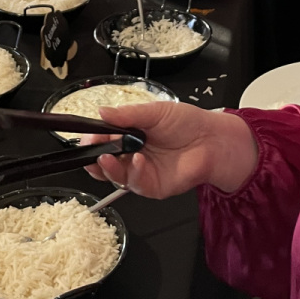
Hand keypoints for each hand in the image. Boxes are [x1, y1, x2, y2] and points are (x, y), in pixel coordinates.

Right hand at [82, 102, 258, 198]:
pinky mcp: (152, 187)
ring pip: (115, 176)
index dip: (92, 139)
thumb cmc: (187, 122)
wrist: (212, 140)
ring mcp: (141, 172)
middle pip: (103, 161)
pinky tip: (138, 161)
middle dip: (92, 157)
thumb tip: (101, 111)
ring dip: (108, 167)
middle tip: (90, 150)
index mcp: (129, 134)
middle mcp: (131, 154)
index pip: (103, 139)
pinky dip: (133, 174)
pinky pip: (136, 184)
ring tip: (107, 157)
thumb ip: (127, 115)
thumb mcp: (154, 111)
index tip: (87, 136)